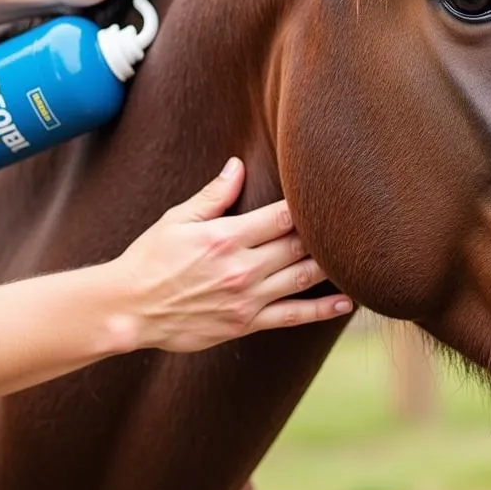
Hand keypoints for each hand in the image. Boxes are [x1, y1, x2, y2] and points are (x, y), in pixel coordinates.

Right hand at [112, 159, 353, 352]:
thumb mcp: (177, 219)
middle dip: (325, 234)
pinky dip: (322, 311)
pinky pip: (292, 316)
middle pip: (299, 246)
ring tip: (361, 257)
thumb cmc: (150, 258)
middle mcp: (242, 268)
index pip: (282, 216)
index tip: (331, 196)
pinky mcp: (246, 324)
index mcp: (226, 237)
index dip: (309, 206)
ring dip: (334, 268)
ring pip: (302, 278)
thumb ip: (214, 195)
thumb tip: (239, 166)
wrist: (129, 308)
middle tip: (354, 223)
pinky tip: (347, 304)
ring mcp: (247, 298)